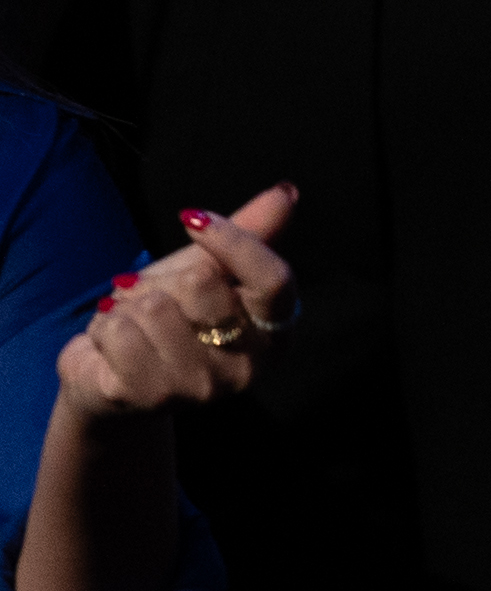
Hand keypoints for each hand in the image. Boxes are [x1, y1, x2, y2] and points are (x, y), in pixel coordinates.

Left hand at [54, 184, 297, 421]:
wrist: (113, 378)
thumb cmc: (172, 318)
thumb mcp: (209, 271)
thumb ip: (250, 234)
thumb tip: (286, 192)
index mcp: (274, 333)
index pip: (272, 279)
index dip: (234, 241)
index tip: (194, 219)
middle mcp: (246, 368)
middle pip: (203, 283)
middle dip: (166, 280)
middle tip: (158, 300)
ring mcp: (197, 388)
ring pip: (154, 307)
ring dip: (129, 306)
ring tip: (134, 326)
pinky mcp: (148, 397)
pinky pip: (118, 331)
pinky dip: (104, 327)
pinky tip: (113, 347)